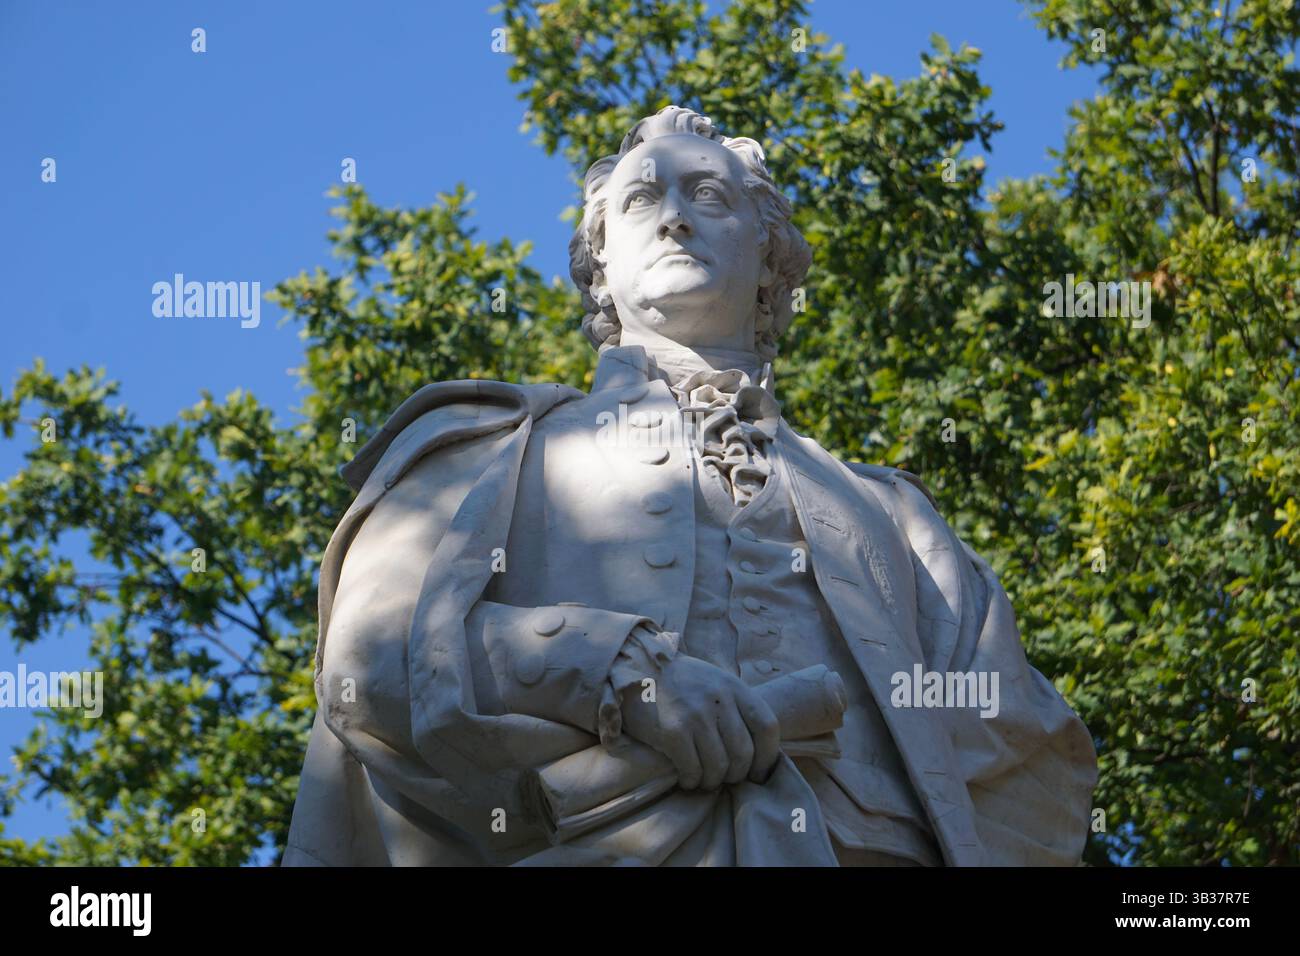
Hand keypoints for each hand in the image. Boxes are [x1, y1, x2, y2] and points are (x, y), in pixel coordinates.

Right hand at [619, 655, 779, 789]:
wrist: (635, 668)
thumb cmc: (679, 682)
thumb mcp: (715, 682)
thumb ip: (737, 707)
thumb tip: (757, 750)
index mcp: (734, 687)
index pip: (767, 727)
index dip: (766, 757)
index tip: (757, 773)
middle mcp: (718, 700)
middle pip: (744, 753)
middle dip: (737, 775)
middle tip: (724, 778)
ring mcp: (695, 715)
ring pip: (719, 766)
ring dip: (712, 781)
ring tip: (703, 780)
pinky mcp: (672, 730)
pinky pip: (693, 769)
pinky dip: (692, 781)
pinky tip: (686, 778)